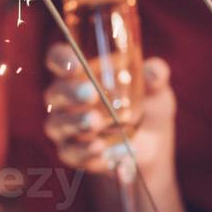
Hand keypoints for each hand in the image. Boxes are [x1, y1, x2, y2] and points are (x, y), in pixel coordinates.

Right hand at [44, 47, 174, 180]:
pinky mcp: (72, 152)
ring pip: (58, 124)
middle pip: (55, 93)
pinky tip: (102, 148)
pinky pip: (71, 153)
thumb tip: (153, 72)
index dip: (61, 59)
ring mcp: (66, 127)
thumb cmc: (147, 104)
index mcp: (79, 72)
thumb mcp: (156, 87)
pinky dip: (86, 151)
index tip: (75, 64)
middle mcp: (65, 98)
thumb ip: (156, 74)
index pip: (57, 59)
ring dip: (76, 123)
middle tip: (90, 94)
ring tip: (95, 122)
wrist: (153, 144)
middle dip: (70, 93)